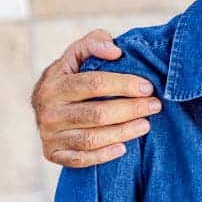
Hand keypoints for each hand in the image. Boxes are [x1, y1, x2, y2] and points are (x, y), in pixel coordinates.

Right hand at [31, 29, 160, 167]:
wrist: (46, 101)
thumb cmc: (72, 74)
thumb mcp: (78, 52)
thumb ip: (95, 42)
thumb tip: (115, 51)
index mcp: (54, 84)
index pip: (93, 84)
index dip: (124, 85)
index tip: (148, 87)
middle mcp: (48, 111)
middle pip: (96, 114)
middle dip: (130, 109)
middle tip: (154, 106)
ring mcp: (49, 135)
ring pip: (90, 138)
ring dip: (122, 133)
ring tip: (145, 125)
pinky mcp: (52, 153)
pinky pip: (79, 159)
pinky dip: (103, 155)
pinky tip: (123, 148)